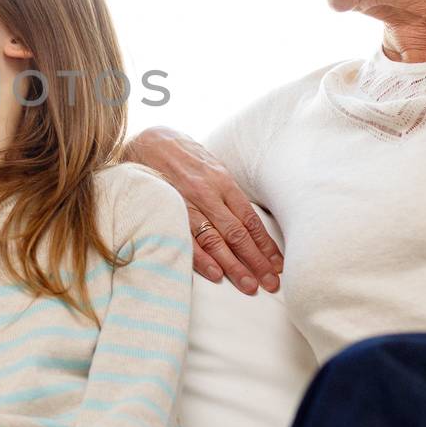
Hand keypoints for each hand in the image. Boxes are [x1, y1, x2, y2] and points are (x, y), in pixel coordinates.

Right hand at [124, 126, 282, 294]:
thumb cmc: (183, 156)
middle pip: (238, 233)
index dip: (265, 244)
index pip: (250, 220)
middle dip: (257, 261)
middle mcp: (208, 194)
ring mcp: (187, 204)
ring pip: (216, 240)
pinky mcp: (168, 211)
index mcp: (223, 182)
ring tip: (249, 285)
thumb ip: (227, 192)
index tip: (277, 265)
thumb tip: (247, 220)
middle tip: (271, 283)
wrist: (147, 141)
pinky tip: (217, 274)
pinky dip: (202, 258)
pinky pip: (187, 239)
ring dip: (234, 266)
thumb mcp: (211, 166)